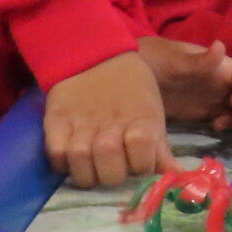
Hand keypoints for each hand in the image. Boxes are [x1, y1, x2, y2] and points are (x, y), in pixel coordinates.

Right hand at [43, 51, 170, 188]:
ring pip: (81, 165)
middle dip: (114, 176)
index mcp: (141, 120)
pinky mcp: (55, 121)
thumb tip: (176, 177)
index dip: (142, 167)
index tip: (140, 162)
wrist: (96, 55)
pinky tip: (72, 160)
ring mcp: (81, 124)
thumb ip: (160, 148)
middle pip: (111, 171)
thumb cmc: (131, 88)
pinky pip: (55, 154)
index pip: (143, 159)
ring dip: (88, 174)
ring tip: (93, 168)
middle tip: (114, 168)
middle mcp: (111, 124)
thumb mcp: (152, 113)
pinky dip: (62, 164)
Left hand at [136, 36, 231, 130]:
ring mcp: (214, 96)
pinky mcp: (203, 111)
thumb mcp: (176, 61)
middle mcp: (223, 81)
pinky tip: (214, 127)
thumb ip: (200, 60)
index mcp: (221, 66)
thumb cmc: (155, 59)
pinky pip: (226, 117)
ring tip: (224, 123)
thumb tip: (221, 46)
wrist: (130, 73)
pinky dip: (227, 123)